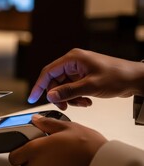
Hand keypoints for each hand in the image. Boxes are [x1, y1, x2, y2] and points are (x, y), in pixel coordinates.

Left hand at [9, 115, 106, 165]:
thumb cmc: (88, 146)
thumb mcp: (67, 127)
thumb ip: (47, 123)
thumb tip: (36, 120)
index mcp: (35, 150)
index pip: (13, 156)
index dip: (17, 150)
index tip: (24, 145)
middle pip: (25, 162)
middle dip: (32, 155)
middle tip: (46, 145)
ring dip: (43, 162)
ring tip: (59, 153)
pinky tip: (64, 162)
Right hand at [28, 48, 143, 109]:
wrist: (136, 79)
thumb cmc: (118, 76)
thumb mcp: (91, 86)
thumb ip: (68, 91)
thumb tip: (50, 96)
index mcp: (72, 59)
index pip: (48, 72)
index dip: (39, 86)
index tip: (32, 98)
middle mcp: (73, 62)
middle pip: (55, 81)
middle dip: (59, 95)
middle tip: (65, 106)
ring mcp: (79, 69)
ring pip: (63, 86)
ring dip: (70, 97)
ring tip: (82, 103)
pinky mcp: (84, 76)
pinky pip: (72, 88)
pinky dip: (76, 96)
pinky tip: (86, 101)